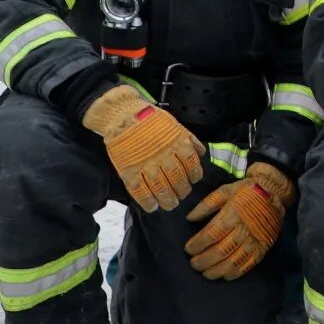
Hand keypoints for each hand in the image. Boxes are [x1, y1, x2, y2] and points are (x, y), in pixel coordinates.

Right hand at [83, 85, 204, 212]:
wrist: (123, 116)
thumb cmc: (151, 119)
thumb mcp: (175, 125)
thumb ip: (189, 139)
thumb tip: (201, 154)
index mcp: (177, 143)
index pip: (191, 165)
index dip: (194, 176)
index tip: (193, 181)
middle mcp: (164, 156)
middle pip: (177, 179)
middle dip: (182, 190)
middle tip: (182, 196)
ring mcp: (146, 165)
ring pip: (160, 187)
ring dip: (167, 199)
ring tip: (170, 204)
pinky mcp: (129, 171)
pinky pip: (139, 191)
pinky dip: (147, 201)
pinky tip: (152, 207)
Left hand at [184, 162, 293, 279]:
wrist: (275, 192)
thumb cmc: (246, 191)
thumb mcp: (225, 190)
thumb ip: (206, 204)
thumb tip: (190, 219)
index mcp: (233, 213)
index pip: (211, 235)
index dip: (197, 245)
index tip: (188, 249)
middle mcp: (244, 229)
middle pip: (220, 251)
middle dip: (203, 261)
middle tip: (193, 264)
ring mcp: (255, 240)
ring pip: (233, 261)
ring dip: (217, 270)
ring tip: (205, 273)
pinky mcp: (264, 246)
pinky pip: (249, 264)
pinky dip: (236, 272)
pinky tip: (225, 275)